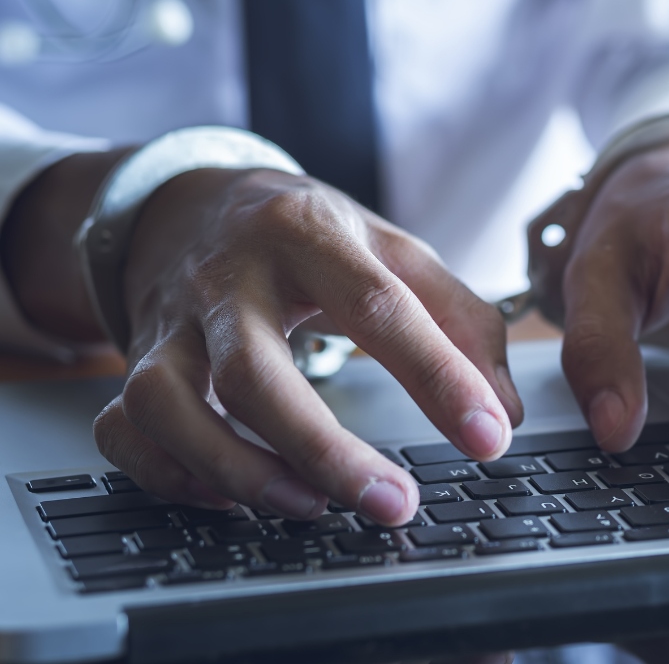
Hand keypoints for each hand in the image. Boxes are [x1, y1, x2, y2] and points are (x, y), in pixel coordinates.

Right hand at [6, 154, 520, 525]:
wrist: (194, 201)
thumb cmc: (309, 236)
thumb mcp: (393, 251)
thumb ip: (460, 319)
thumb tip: (503, 411)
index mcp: (308, 235)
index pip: (379, 306)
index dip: (438, 377)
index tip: (488, 439)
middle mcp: (227, 277)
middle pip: (254, 373)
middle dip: (324, 451)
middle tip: (396, 505)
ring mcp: (170, 321)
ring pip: (169, 406)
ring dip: (241, 471)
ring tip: (315, 507)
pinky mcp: (134, 360)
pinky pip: (125, 428)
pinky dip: (171, 474)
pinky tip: (233, 494)